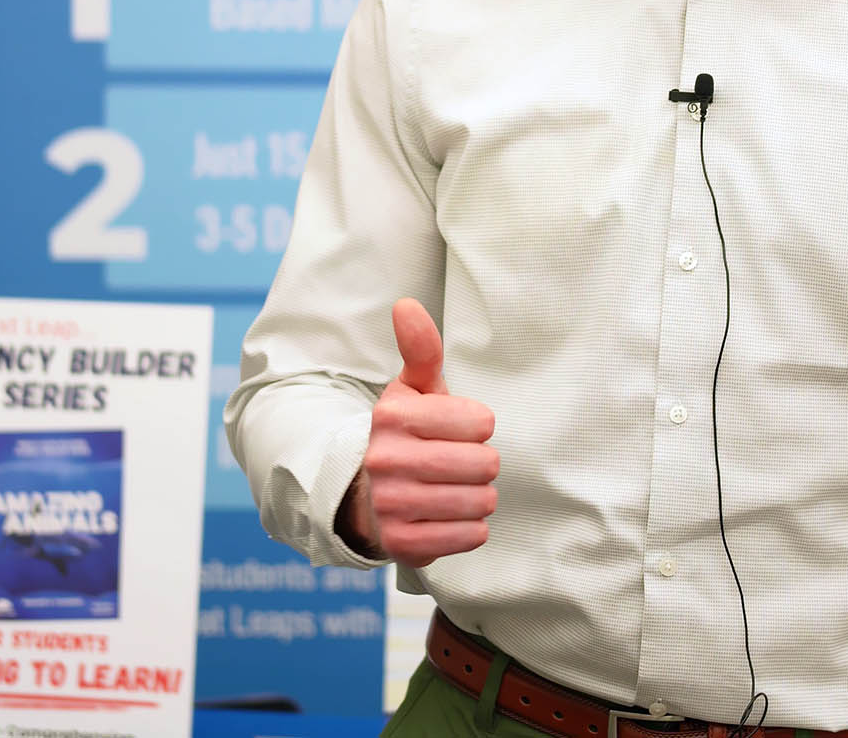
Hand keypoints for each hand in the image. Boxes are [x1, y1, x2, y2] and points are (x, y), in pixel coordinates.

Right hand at [346, 298, 499, 567]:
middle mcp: (386, 458)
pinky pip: (468, 536)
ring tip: (460, 488)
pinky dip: (471, 527)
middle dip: (483, 463)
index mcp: (392, 414)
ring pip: (479, 501)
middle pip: (483, 463)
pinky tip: (454, 516)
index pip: (479, 421)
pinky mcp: (401, 543)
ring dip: (480, 496)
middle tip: (464, 463)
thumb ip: (420, 348)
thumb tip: (407, 304)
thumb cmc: (405, 433)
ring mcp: (391, 503)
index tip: (464, 429)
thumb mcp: (412, 389)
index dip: (479, 426)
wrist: (364, 494)